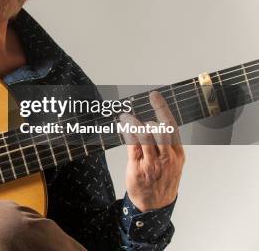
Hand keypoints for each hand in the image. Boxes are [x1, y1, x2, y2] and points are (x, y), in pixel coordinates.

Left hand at [120, 91, 184, 211]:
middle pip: (160, 129)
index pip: (172, 126)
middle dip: (147, 117)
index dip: (162, 108)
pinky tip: (123, 126)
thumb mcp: (172, 163)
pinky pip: (132, 144)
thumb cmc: (163, 180)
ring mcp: (153, 163)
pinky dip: (127, 132)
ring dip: (134, 123)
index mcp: (177, 154)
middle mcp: (167, 158)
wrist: (156, 205)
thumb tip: (152, 122)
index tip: (154, 95)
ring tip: (126, 118)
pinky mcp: (138, 168)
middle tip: (135, 115)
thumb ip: (166, 144)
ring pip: (145, 135)